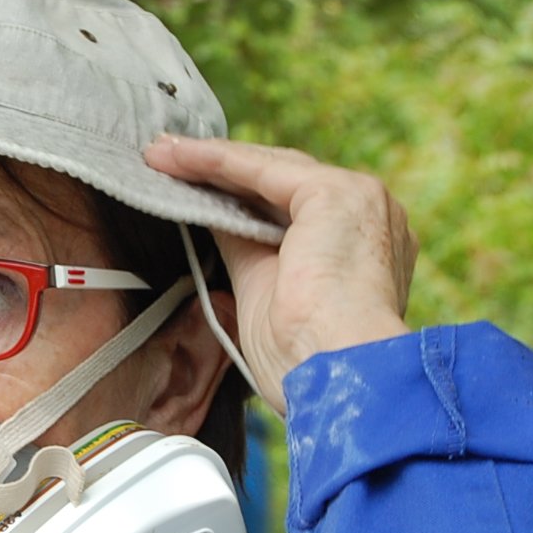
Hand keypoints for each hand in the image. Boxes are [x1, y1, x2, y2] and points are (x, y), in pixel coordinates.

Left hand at [143, 135, 416, 399]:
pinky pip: (261, 169)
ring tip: (160, 153)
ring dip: (209, 160)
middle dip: (220, 173)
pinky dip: (215, 161)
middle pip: (281, 180)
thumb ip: (245, 248)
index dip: (240, 196)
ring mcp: (359, 199)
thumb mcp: (264, 291)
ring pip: (270, 168)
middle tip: (166, 159)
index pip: (294, 207)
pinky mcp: (335, 193)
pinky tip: (177, 157)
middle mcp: (373, 215)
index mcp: (365, 246)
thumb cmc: (307, 360)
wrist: (341, 379)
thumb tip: (213, 215)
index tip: (194, 190)